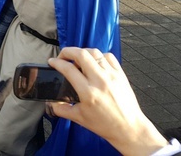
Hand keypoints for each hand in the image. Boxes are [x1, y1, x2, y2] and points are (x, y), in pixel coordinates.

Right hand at [47, 47, 168, 155]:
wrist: (130, 129)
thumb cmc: (106, 125)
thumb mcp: (79, 118)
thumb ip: (61, 109)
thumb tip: (50, 103)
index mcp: (88, 92)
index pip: (68, 69)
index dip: (56, 63)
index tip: (52, 62)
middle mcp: (100, 81)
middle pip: (81, 54)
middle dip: (67, 51)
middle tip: (62, 56)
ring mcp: (112, 76)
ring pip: (94, 52)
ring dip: (82, 52)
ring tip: (77, 59)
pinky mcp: (120, 75)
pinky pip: (108, 56)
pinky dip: (98, 56)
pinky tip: (94, 62)